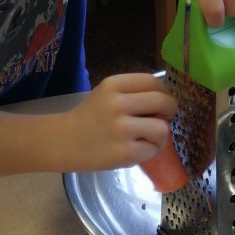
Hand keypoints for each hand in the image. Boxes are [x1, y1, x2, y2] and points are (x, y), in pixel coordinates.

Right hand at [62, 73, 177, 172]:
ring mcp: (122, 129)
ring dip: (161, 135)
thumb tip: (165, 101)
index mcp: (113, 85)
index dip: (164, 92)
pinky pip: (153, 150)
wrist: (64, 142)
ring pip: (162, 128)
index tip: (164, 101)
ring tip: (149, 139)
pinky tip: (140, 151)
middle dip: (170, 110)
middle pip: (162, 102)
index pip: (152, 81)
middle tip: (165, 118)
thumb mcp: (105, 94)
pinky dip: (151, 152)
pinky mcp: (124, 152)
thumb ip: (131, 93)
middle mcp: (117, 104)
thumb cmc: (89, 118)